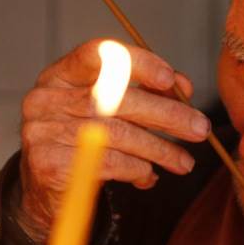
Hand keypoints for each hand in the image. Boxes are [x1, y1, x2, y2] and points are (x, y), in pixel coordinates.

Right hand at [16, 40, 209, 239]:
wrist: (45, 190)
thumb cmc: (83, 142)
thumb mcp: (111, 112)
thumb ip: (145, 92)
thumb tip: (183, 86)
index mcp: (60, 75)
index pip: (98, 54)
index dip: (139, 62)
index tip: (171, 81)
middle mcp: (46, 98)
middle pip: (116, 98)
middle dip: (166, 114)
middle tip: (200, 128)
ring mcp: (43, 131)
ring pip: (118, 134)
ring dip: (160, 149)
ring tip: (184, 161)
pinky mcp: (48, 164)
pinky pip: (108, 163)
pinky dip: (138, 169)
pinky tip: (149, 175)